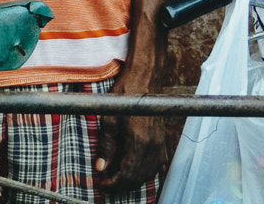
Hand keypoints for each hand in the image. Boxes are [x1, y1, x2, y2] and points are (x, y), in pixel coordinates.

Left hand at [96, 56, 164, 189]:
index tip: (102, 185)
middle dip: (122, 185)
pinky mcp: (162, 140)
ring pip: (149, 173)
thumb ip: (107, 145)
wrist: (145, 77)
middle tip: (107, 185)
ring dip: (133, 181)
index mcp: (139, 141)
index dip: (114, 184)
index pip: (128, 174)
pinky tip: (134, 170)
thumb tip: (101, 167)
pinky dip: (145, 172)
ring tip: (117, 180)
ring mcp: (160, 143)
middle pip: (139, 178)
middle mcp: (153, 145)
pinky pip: (156, 165)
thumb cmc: (126, 92)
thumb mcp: (109, 117)